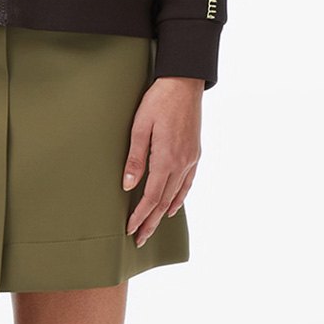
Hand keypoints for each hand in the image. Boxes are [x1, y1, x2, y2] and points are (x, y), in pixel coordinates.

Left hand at [122, 75, 201, 246]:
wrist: (184, 83)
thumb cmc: (158, 101)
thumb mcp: (139, 127)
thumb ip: (134, 159)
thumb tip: (127, 186)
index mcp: (166, 159)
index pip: (151, 197)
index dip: (140, 215)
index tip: (130, 229)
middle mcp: (182, 163)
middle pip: (164, 201)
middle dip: (150, 222)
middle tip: (140, 239)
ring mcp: (191, 159)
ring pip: (177, 195)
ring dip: (163, 213)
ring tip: (152, 228)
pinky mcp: (195, 153)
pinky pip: (188, 183)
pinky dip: (180, 198)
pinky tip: (172, 206)